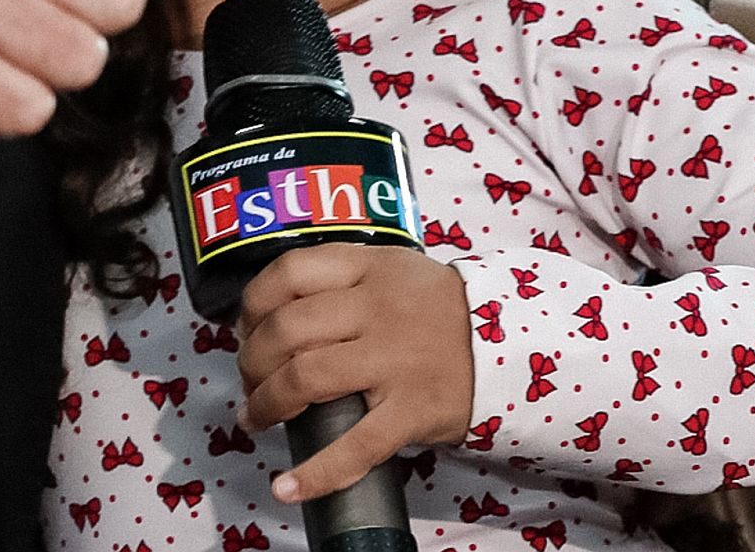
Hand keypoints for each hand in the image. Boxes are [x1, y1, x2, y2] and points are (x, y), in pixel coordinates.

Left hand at [235, 245, 473, 502]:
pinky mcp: (412, 411)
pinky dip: (316, 472)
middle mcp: (377, 310)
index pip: (288, 273)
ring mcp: (394, 361)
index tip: (245, 328)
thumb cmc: (435, 310)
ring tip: (256, 418)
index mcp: (368, 268)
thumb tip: (270, 314)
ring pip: (307, 378)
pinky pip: (355, 446)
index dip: (253, 304)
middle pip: (288, 330)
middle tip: (249, 380)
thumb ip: (339, 279)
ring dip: (267, 404)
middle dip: (251, 361)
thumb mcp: (391, 271)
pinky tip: (288, 486)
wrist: (508, 344)